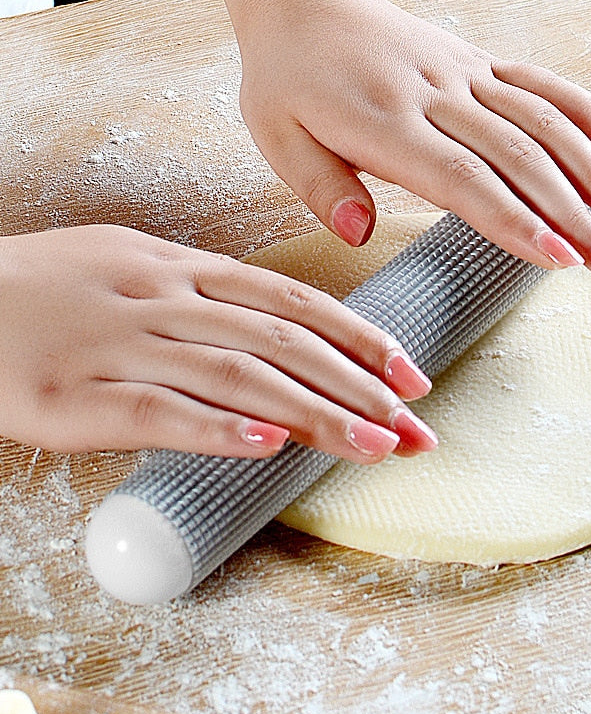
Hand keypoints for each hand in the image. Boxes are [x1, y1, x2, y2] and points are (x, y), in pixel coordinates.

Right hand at [0, 226, 436, 461]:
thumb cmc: (53, 291)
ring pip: (236, 377)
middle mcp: (162, 301)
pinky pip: (157, 413)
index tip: (410, 372)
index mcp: (181, 268)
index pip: (293, 301)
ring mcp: (119, 347)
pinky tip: (270, 445)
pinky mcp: (73, 398)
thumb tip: (281, 335)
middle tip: (414, 427)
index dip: (359, 337)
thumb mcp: (135, 268)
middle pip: (281, 343)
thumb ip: (207, 298)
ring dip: (312, 413)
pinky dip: (218, 428)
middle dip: (358, 387)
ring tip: (372, 445)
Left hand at [213, 0, 590, 280]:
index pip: (464, 179)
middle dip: (576, 216)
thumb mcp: (276, 136)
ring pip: (544, 124)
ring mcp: (464, 75)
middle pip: (520, 159)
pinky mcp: (479, 63)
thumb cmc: (288, 78)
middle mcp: (437, 96)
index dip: (516, 220)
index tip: (562, 259)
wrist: (305, 2)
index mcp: (386, 124)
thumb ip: (320, 185)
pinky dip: (587, 114)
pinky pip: (541, 84)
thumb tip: (359, 233)